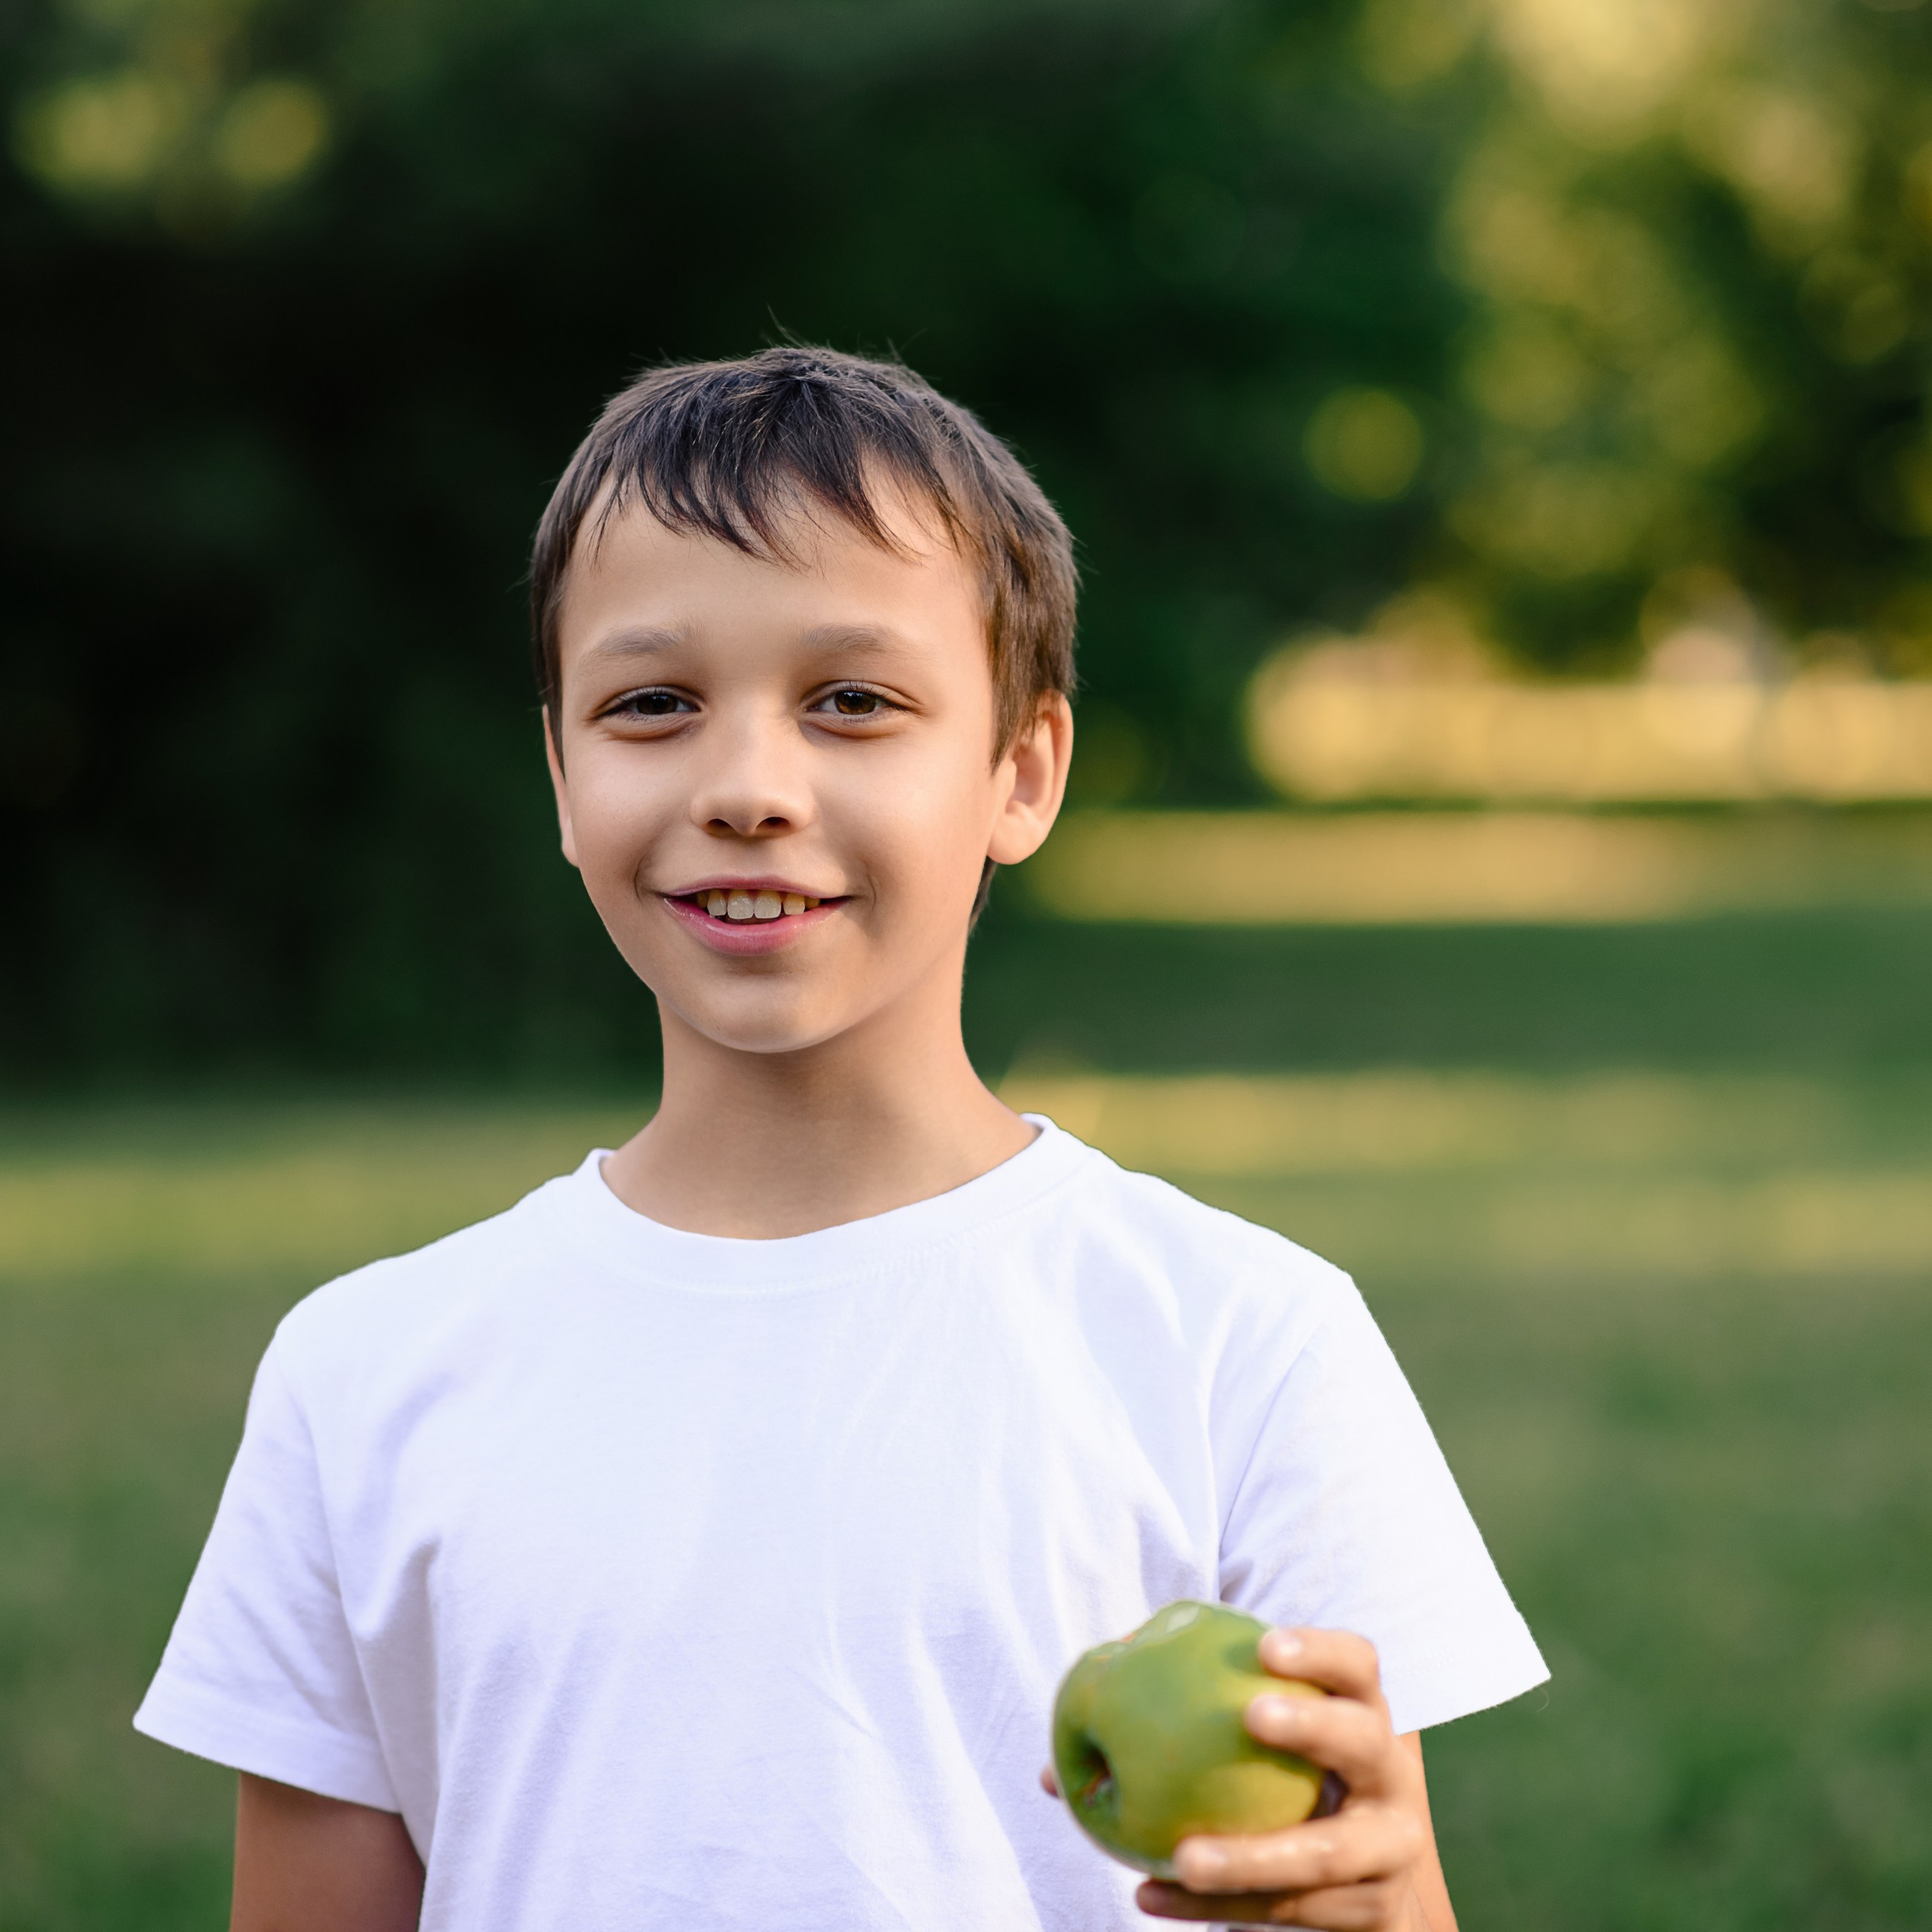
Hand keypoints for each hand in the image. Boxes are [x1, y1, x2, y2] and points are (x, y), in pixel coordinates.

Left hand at [1043, 1628, 1436, 1927]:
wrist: (1357, 1882)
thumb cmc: (1273, 1784)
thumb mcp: (1249, 1748)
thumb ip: (1171, 1728)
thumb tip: (1053, 1766)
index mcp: (1360, 1714)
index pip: (1356, 1665)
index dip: (1319, 1649)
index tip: (1263, 1645)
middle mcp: (1389, 1776)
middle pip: (1363, 1742)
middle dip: (1313, 1726)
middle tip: (1251, 1717)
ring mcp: (1389, 1849)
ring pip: (1326, 1853)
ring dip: (1252, 1856)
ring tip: (1184, 1855)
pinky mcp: (1370, 1912)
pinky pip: (1285, 1911)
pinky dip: (1215, 1907)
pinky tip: (1149, 1897)